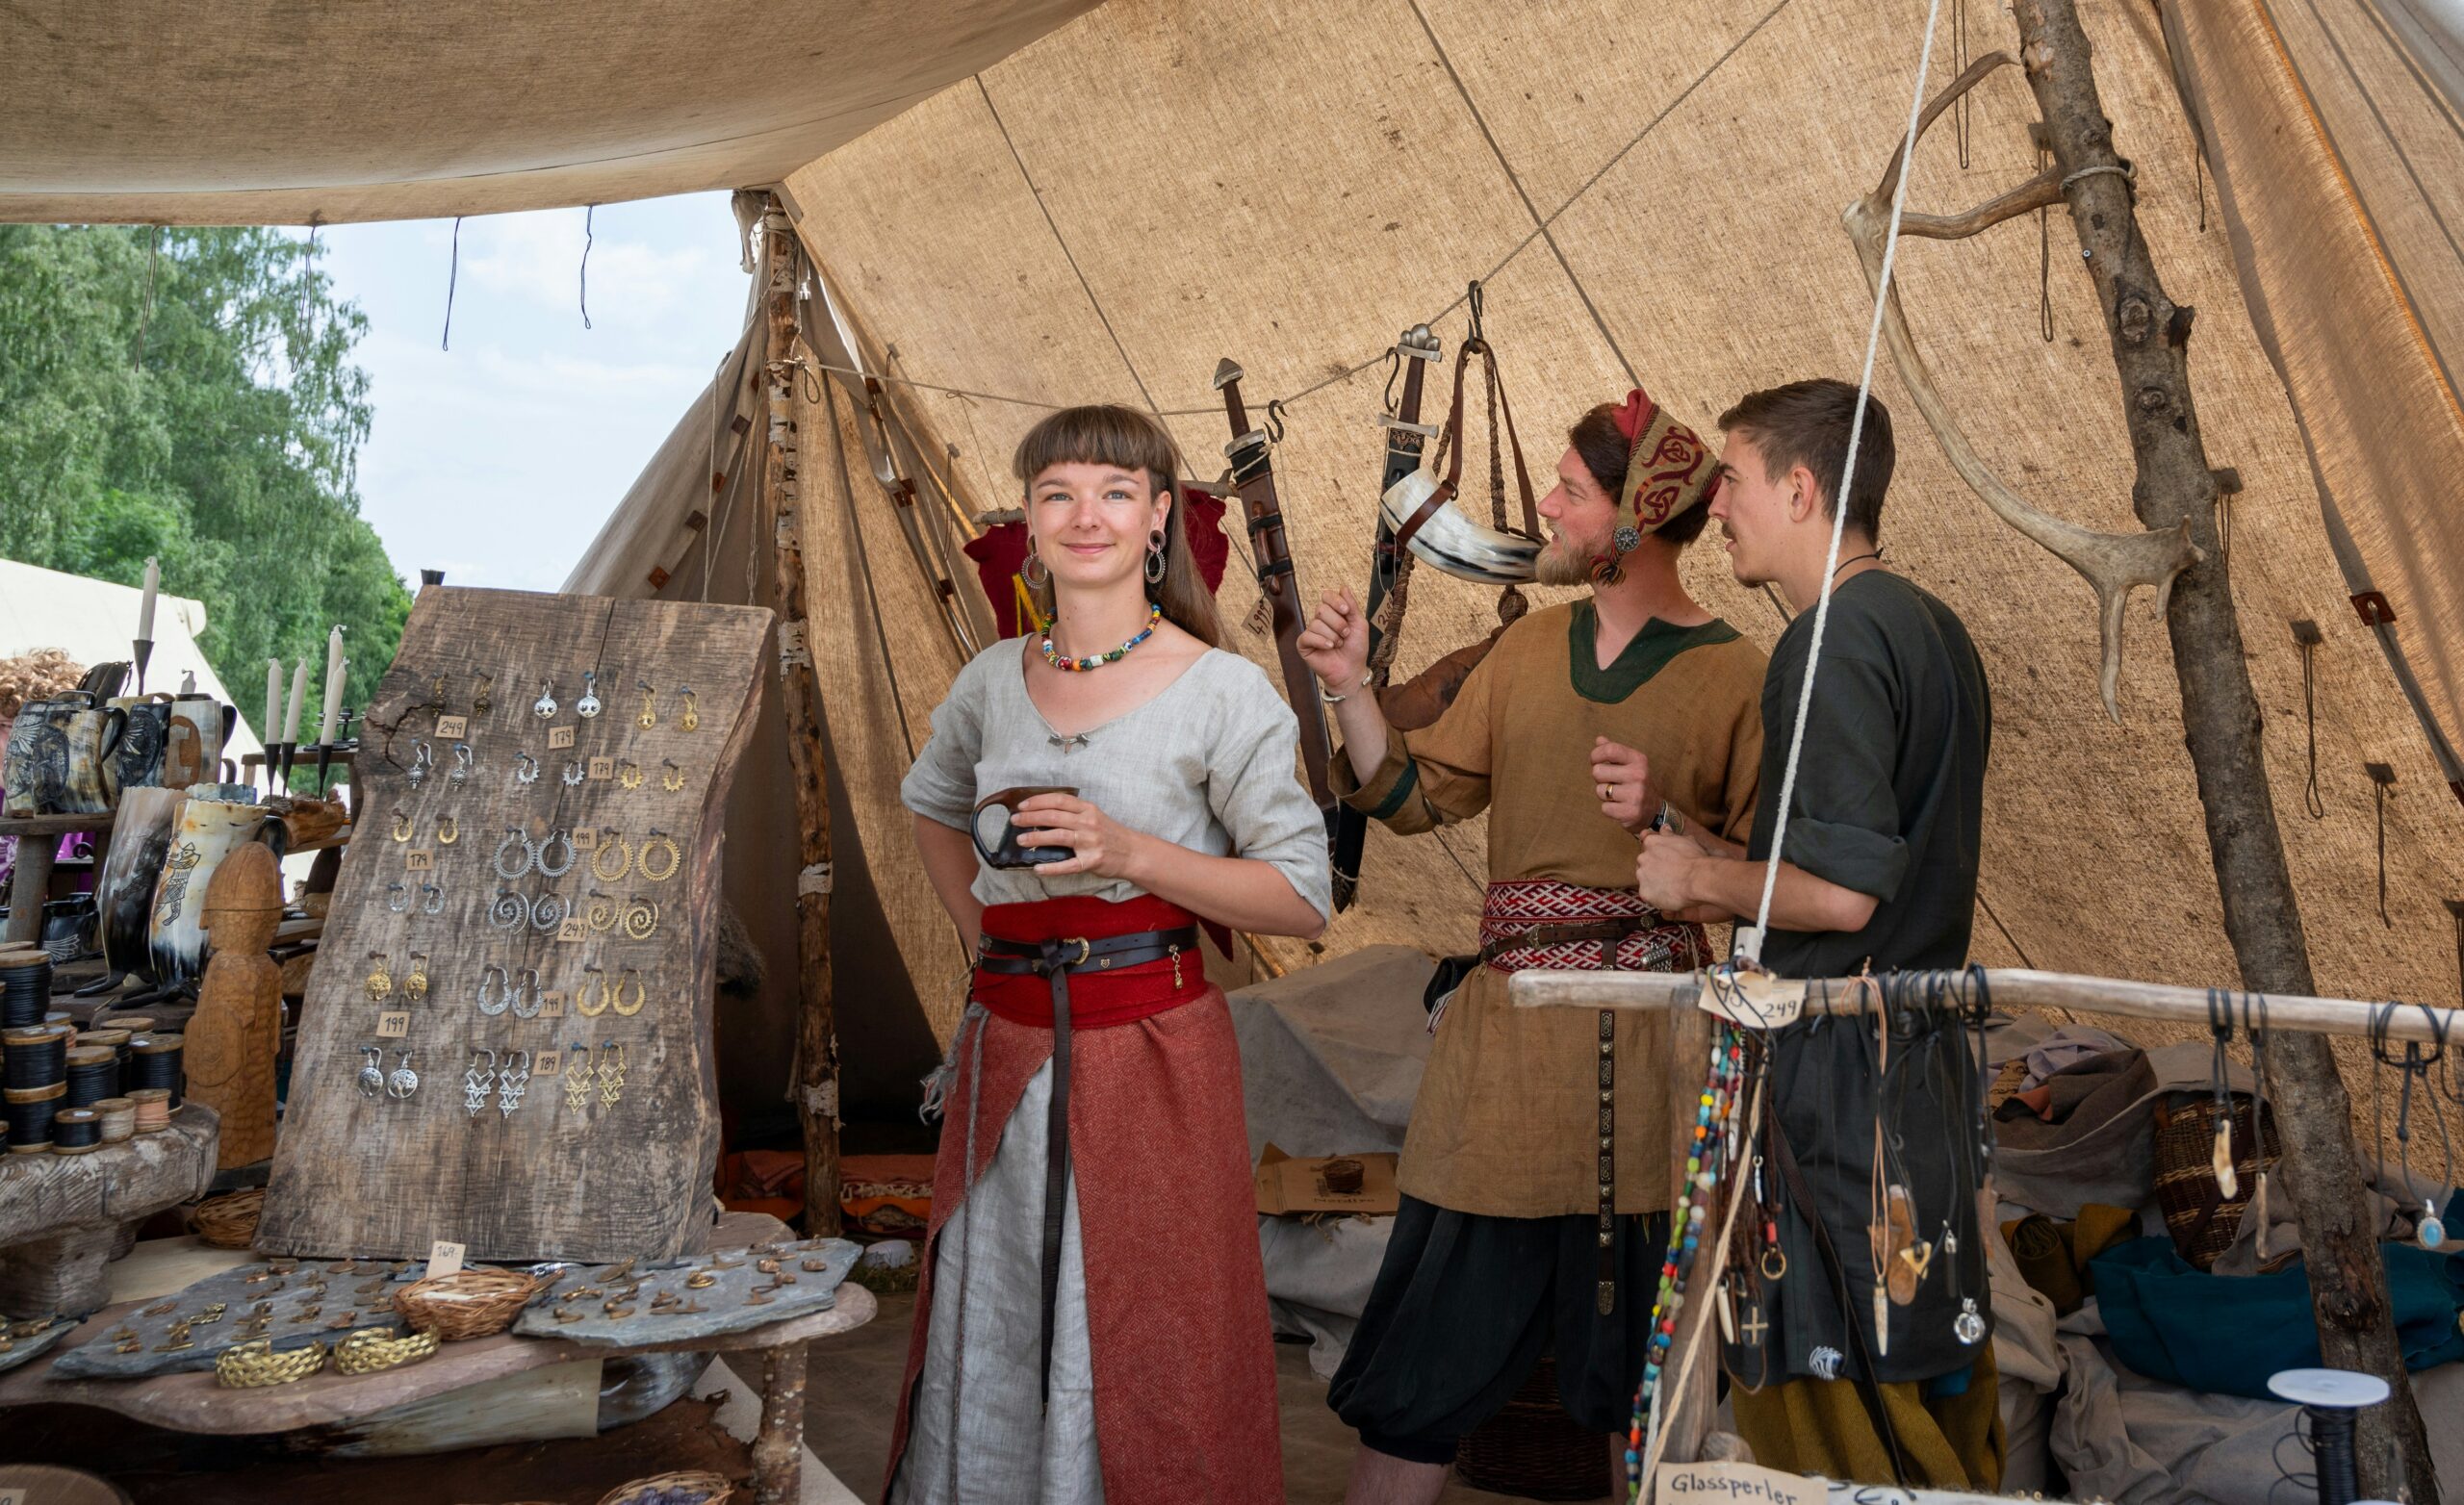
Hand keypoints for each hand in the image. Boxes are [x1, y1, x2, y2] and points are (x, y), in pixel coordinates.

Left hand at [1011, 792, 1146, 880]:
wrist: (1133, 852)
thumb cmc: (1110, 834)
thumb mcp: (1094, 816)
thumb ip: (1073, 813)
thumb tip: (1042, 814)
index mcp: (1088, 809)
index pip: (1058, 800)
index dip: (1038, 801)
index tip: (1022, 805)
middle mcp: (1088, 823)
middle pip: (1054, 817)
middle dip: (1030, 817)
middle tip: (1015, 820)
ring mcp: (1090, 842)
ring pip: (1058, 836)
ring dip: (1036, 838)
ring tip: (1021, 840)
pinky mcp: (1091, 860)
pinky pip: (1068, 865)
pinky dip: (1051, 868)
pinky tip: (1037, 868)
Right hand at [1296, 587, 1370, 695]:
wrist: (1351, 670)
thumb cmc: (1355, 648)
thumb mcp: (1359, 624)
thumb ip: (1352, 605)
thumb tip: (1343, 587)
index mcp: (1332, 612)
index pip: (1326, 596)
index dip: (1336, 601)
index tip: (1346, 611)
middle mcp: (1319, 620)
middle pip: (1321, 609)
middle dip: (1338, 623)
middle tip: (1345, 635)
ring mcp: (1311, 632)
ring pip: (1316, 623)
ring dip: (1333, 636)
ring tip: (1338, 644)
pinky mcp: (1303, 644)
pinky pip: (1308, 636)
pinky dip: (1322, 642)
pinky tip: (1329, 648)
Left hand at [1591, 737, 1660, 835]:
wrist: (1654, 809)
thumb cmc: (1636, 782)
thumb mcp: (1630, 763)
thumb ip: (1614, 752)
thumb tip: (1599, 739)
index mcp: (1638, 759)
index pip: (1609, 750)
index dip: (1596, 755)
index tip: (1595, 761)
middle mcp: (1638, 775)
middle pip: (1598, 771)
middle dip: (1599, 778)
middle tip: (1611, 782)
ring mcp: (1636, 794)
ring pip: (1599, 791)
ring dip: (1604, 794)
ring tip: (1617, 795)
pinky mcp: (1631, 812)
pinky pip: (1605, 808)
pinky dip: (1609, 808)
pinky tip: (1620, 806)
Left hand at [1634, 831, 1705, 915]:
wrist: (1698, 879)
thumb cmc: (1694, 859)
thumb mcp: (1685, 840)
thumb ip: (1670, 834)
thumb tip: (1664, 827)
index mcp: (1651, 842)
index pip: (1645, 841)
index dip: (1654, 848)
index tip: (1661, 854)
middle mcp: (1642, 858)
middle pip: (1644, 861)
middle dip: (1654, 865)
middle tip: (1670, 872)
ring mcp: (1642, 876)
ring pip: (1644, 878)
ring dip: (1654, 880)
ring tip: (1672, 884)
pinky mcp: (1645, 893)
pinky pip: (1648, 894)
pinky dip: (1656, 895)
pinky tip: (1669, 894)